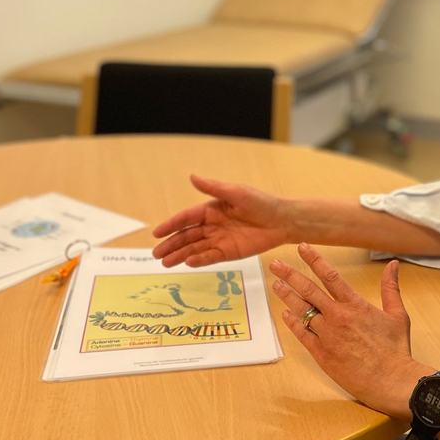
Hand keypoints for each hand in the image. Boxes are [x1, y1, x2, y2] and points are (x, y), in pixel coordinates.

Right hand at [152, 175, 292, 266]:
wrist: (283, 221)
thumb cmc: (261, 203)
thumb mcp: (237, 193)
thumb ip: (214, 188)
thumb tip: (192, 176)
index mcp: (211, 209)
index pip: (186, 218)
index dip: (171, 225)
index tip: (156, 233)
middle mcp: (212, 225)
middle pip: (187, 236)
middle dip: (171, 245)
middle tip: (156, 254)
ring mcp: (219, 240)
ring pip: (195, 249)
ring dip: (180, 255)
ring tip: (166, 263)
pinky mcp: (229, 252)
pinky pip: (210, 257)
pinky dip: (199, 260)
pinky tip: (188, 263)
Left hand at [270, 243, 432, 419]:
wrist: (391, 380)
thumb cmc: (395, 349)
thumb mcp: (397, 314)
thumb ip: (391, 287)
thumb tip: (393, 264)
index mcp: (355, 304)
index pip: (329, 275)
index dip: (313, 259)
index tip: (301, 247)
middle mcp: (338, 316)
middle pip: (309, 290)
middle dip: (290, 274)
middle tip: (276, 264)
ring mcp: (327, 335)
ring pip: (302, 311)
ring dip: (287, 296)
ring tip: (276, 285)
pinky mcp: (322, 354)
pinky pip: (302, 335)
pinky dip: (293, 323)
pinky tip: (285, 315)